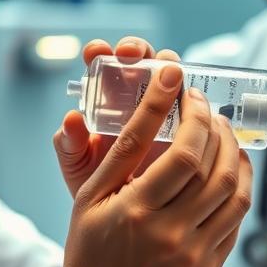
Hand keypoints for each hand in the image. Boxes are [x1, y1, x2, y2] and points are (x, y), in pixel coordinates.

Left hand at [54, 36, 181, 198]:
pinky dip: (196, 95)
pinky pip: (195, 101)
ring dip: (168, 65)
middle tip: (131, 55)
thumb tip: (71, 119)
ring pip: (170, 74)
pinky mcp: (190, 122)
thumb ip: (71, 145)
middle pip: (140, 59)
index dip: (100, 52)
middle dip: (137, 49)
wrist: (131, 217)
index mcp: (106, 99)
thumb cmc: (99, 184)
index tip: (97, 52)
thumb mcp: (79, 168)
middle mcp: (136, 95)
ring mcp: (166, 107)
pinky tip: (194, 98)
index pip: (103, 64)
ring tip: (166, 72)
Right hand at [61, 66, 252, 266]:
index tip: (186, 86)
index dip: (190, 114)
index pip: (180, 152)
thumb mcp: (89, 201)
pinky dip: (238, 187)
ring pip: (232, 192)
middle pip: (212, 167)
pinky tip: (231, 169)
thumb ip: (121, 154)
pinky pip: (235, 220)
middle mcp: (169, 233)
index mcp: (135, 213)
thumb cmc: (92, 255)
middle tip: (206, 107)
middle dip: (214, 127)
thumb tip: (151, 105)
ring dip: (234, 154)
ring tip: (224, 133)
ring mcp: (194, 254)